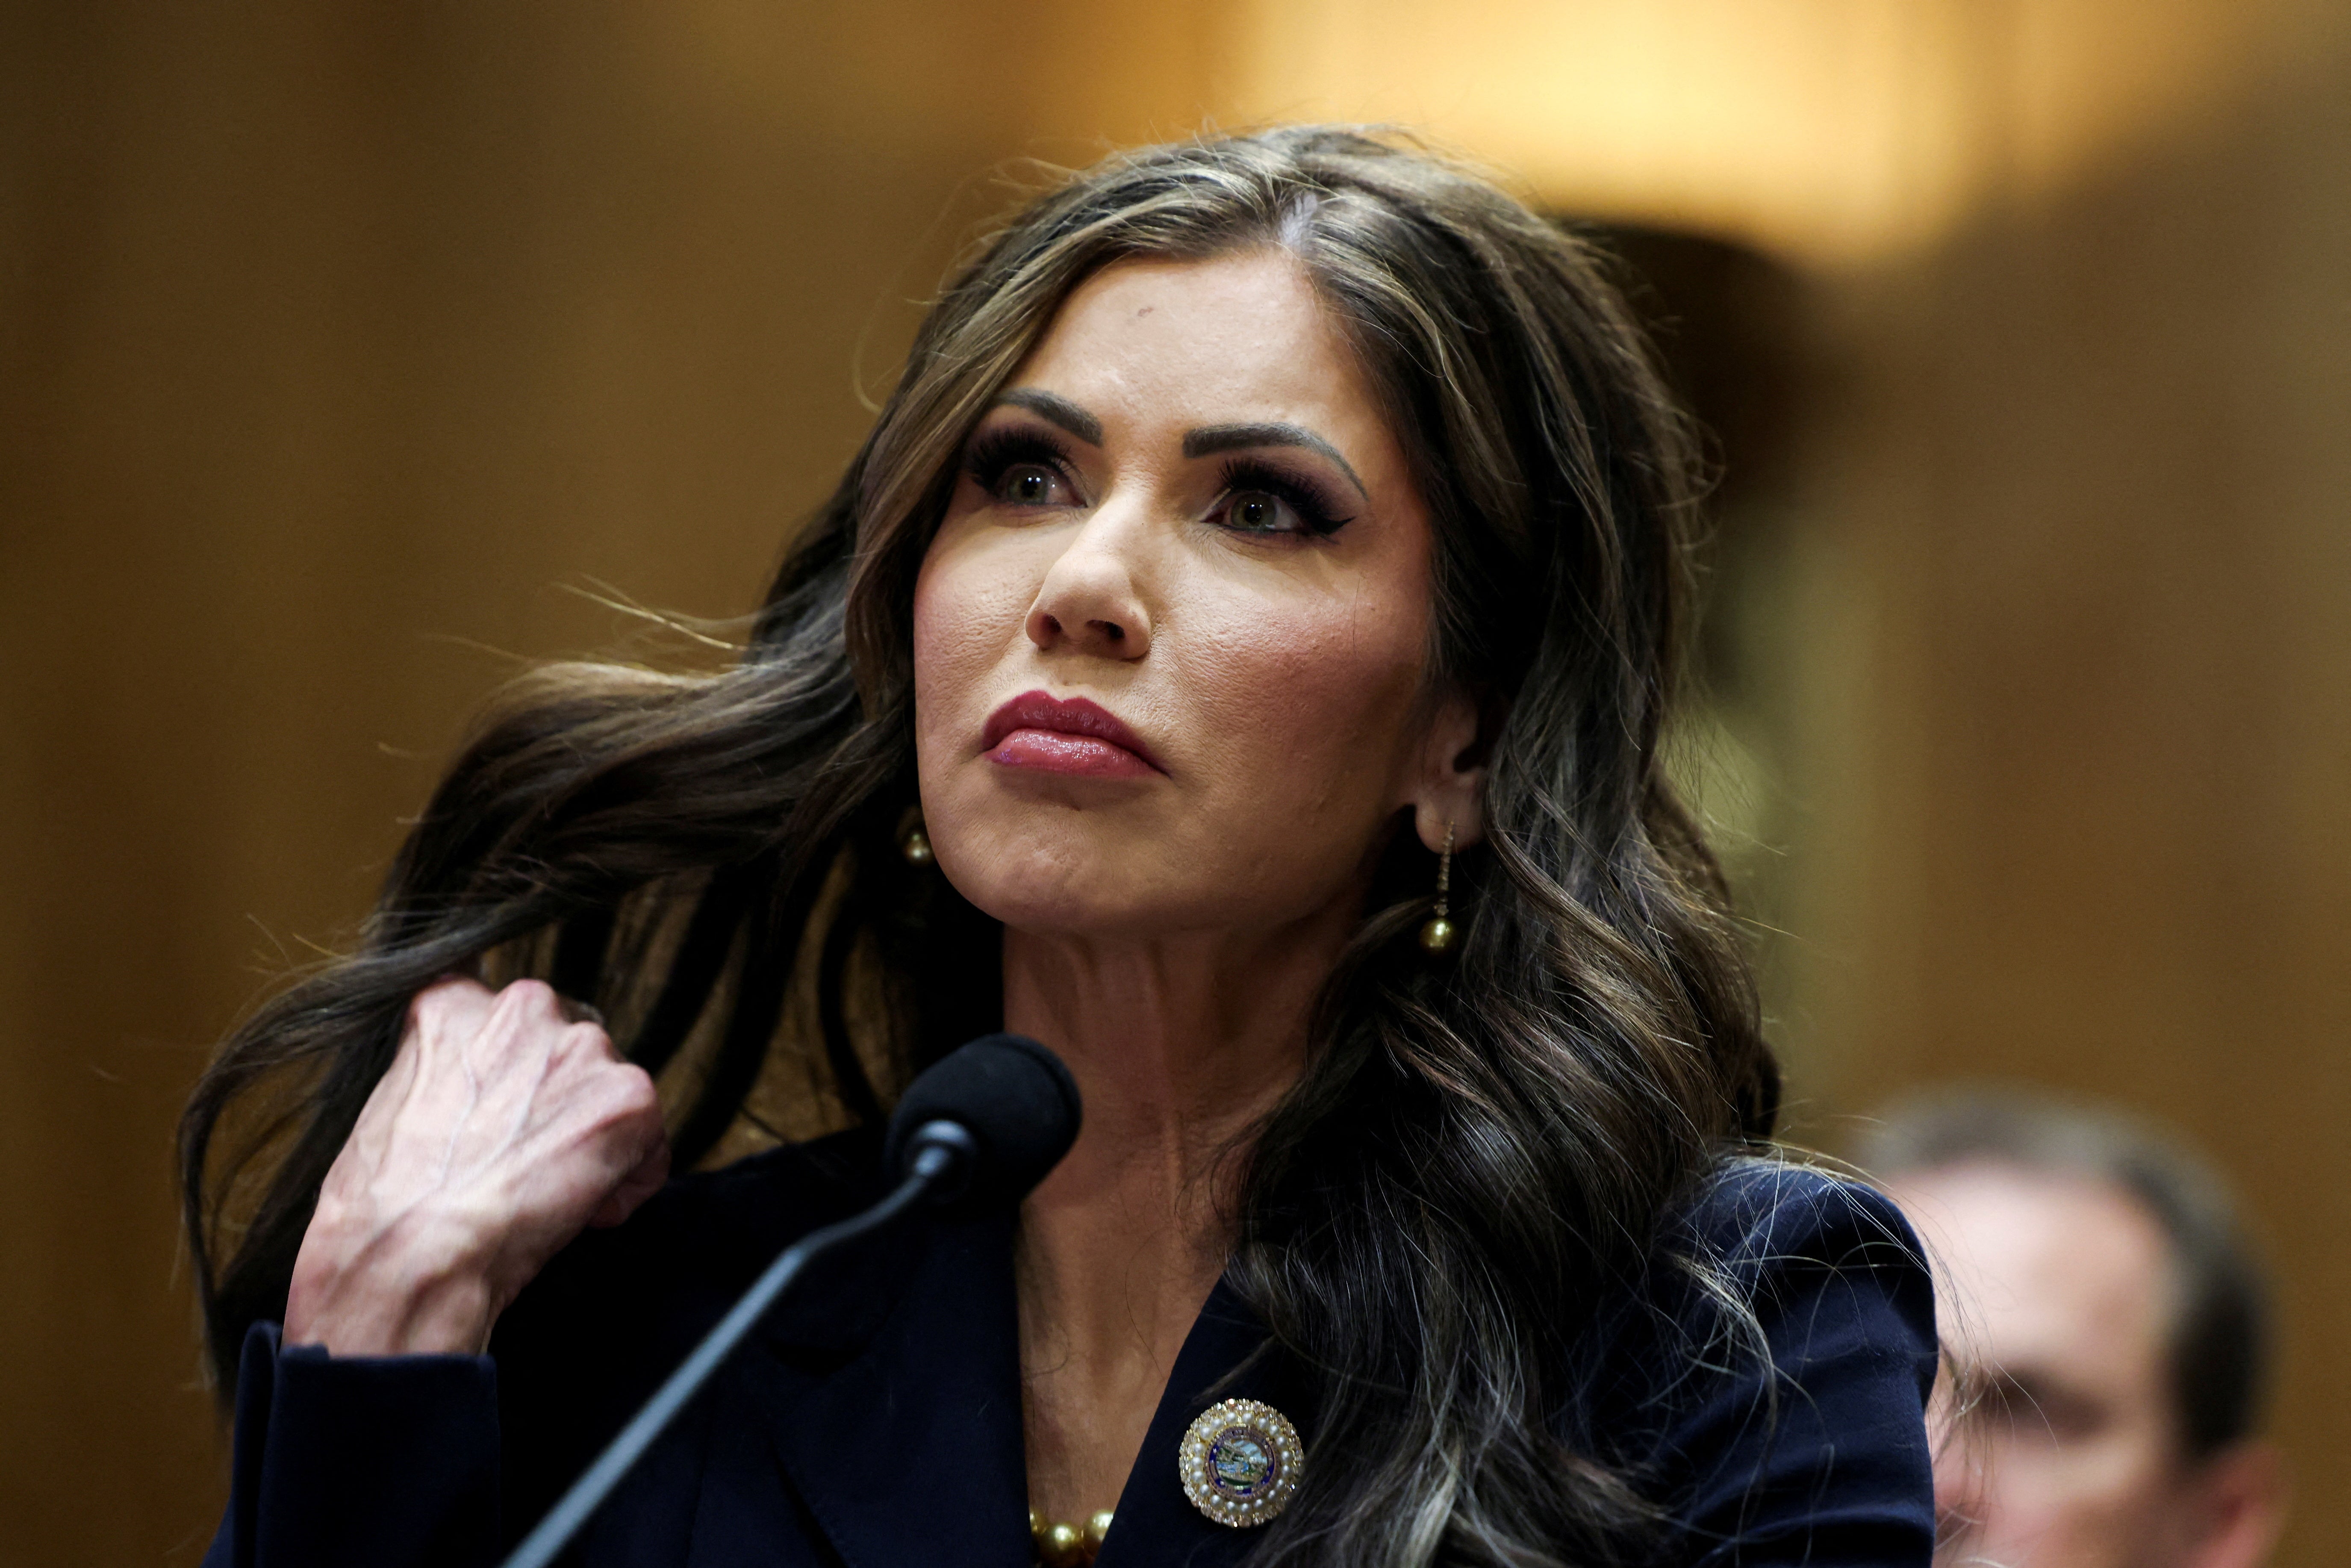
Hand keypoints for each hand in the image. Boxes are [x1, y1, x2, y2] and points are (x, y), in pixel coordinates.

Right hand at [285, 976, 669, 1355]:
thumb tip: (482, 1088)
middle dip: (556, 1108)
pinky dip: (625, 1184)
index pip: (511, 1024)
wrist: (410, 1255)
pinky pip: (649, 1141)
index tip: (492, 1130)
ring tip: (540, 1193)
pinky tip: (578, 1213)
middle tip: (519, 1166)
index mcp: (455, 1002)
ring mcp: (581, 1047)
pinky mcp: (627, 1096)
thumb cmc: (384, 1205)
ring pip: (608, 1094)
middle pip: (568, 1052)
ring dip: (589, 1144)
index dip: (509, 1087)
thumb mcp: (392, 1103)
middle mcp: (525, 1007)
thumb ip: (447, 1070)